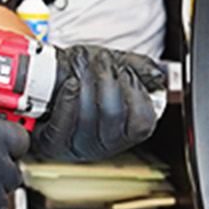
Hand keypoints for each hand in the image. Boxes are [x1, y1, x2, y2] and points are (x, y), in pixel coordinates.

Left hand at [30, 45, 167, 161]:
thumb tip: (157, 76)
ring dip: (86, 85)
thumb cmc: (85, 74)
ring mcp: (78, 147)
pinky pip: (61, 129)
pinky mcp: (53, 144)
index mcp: (126, 132)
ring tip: (82, 66)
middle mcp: (104, 145)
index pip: (142, 122)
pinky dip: (66, 103)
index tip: (125, 70)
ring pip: (87, 119)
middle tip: (101, 61)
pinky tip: (70, 85)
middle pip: (113, 116)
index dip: (135, 91)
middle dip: (107, 81)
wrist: (51, 76)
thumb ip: (141, 68)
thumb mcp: (117, 65)